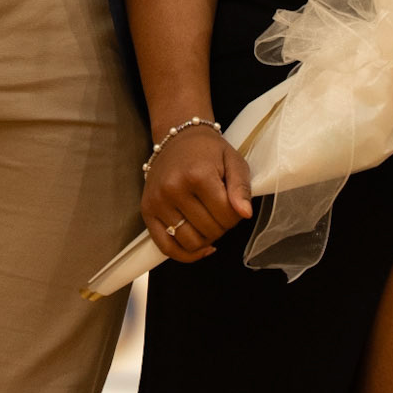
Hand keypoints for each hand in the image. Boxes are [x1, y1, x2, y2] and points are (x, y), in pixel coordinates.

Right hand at [141, 128, 252, 264]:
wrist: (177, 138)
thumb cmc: (208, 151)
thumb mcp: (233, 161)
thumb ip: (241, 188)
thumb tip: (245, 214)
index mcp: (197, 175)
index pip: (226, 216)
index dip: (237, 216)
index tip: (234, 204)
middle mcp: (173, 189)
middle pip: (210, 231)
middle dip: (222, 226)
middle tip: (221, 211)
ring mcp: (157, 201)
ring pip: (190, 243)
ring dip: (206, 240)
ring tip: (209, 222)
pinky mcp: (147, 211)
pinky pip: (166, 247)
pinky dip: (185, 254)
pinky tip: (200, 247)